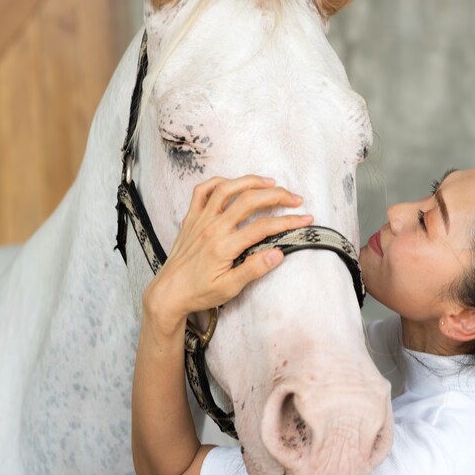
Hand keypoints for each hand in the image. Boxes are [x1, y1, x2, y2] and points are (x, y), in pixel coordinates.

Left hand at [142, 175, 312, 333]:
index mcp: (224, 246)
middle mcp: (212, 228)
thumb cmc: (198, 293)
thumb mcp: (229, 289)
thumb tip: (278, 253)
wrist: (168, 293)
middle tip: (295, 198)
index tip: (306, 219)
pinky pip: (202, 191)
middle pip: (249, 200)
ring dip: (250, 181)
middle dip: (276, 195)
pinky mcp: (191, 218)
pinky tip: (233, 183)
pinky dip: (218, 182)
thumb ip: (253, 269)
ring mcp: (200, 220)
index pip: (263, 227)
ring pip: (226, 189)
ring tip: (271, 183)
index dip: (288, 221)